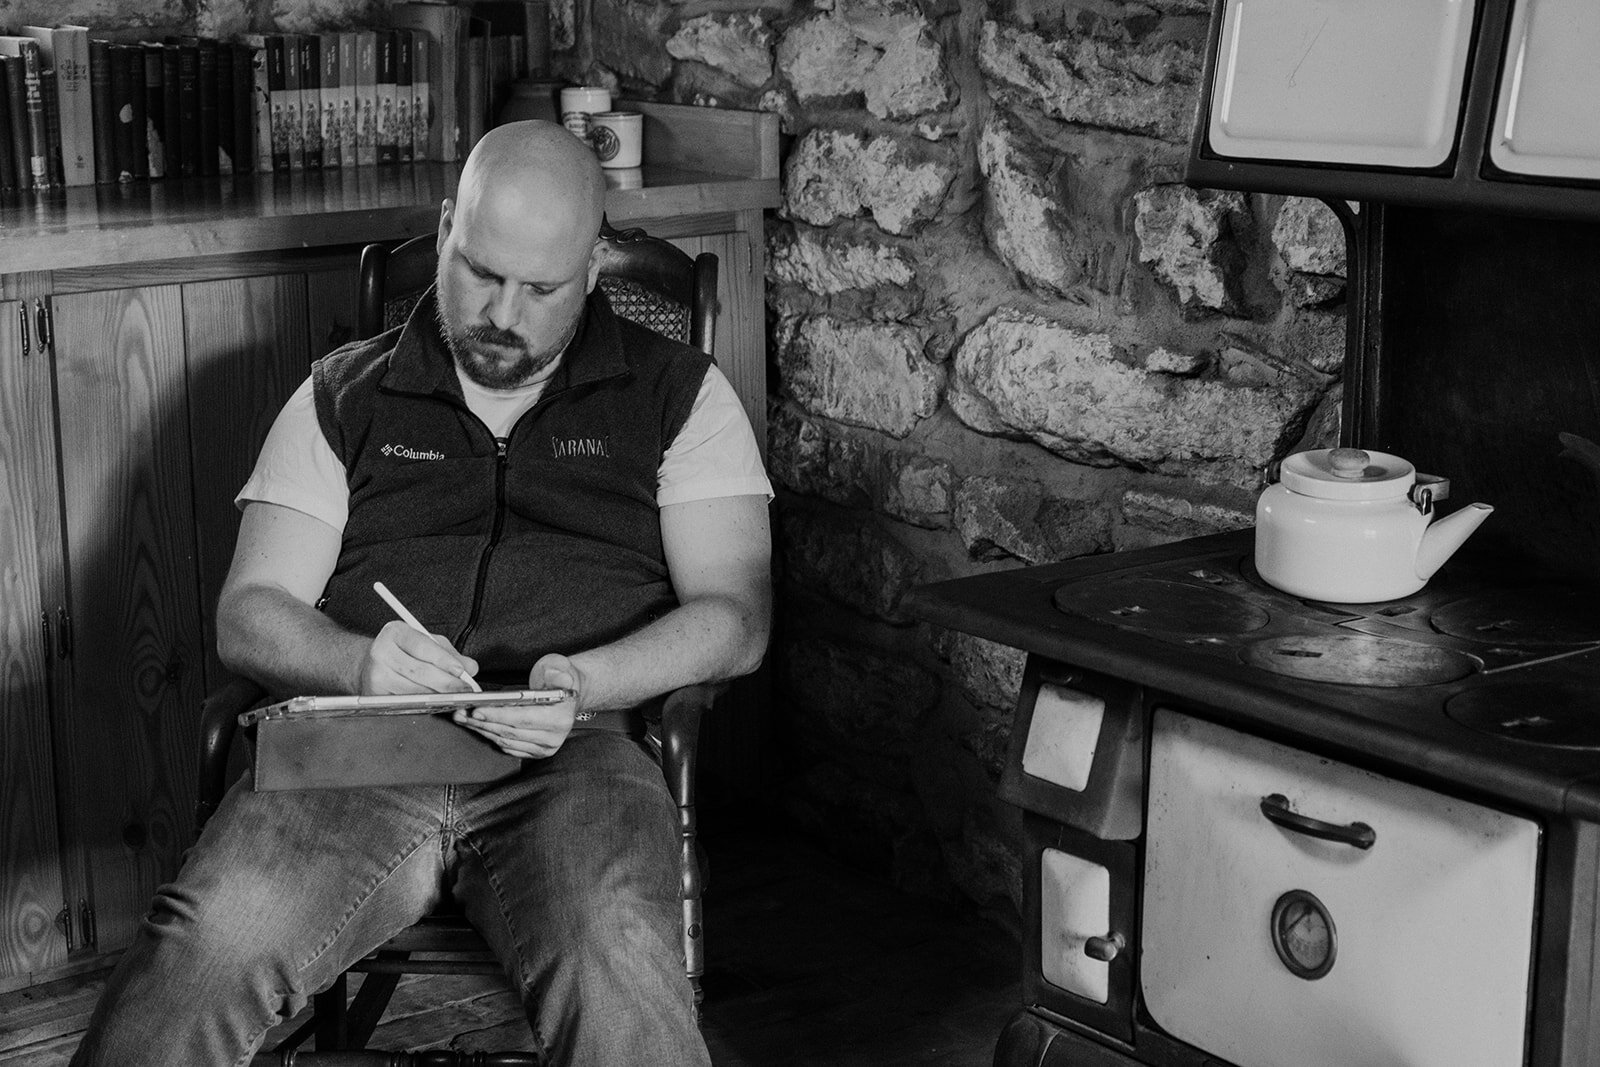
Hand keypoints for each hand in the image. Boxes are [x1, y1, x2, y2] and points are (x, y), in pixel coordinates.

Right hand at [358, 620, 479, 693]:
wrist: (369, 664)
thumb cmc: (403, 651)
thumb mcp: (427, 643)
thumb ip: (450, 653)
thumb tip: (471, 668)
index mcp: (396, 632)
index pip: (423, 646)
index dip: (444, 660)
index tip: (461, 671)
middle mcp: (382, 651)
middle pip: (419, 671)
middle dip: (446, 683)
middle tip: (464, 690)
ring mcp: (375, 674)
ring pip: (413, 690)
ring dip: (437, 696)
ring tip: (454, 698)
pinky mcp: (374, 694)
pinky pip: (404, 702)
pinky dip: (423, 704)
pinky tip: (436, 704)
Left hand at [451, 653, 585, 758]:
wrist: (567, 693)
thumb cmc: (559, 678)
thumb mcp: (559, 666)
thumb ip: (557, 671)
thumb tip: (557, 678)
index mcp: (561, 718)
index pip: (523, 718)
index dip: (497, 715)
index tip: (476, 710)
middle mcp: (554, 736)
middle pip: (510, 732)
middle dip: (482, 722)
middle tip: (461, 712)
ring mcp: (545, 747)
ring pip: (506, 741)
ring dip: (482, 729)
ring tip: (464, 717)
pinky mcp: (535, 752)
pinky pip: (508, 747)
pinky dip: (490, 736)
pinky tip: (478, 726)